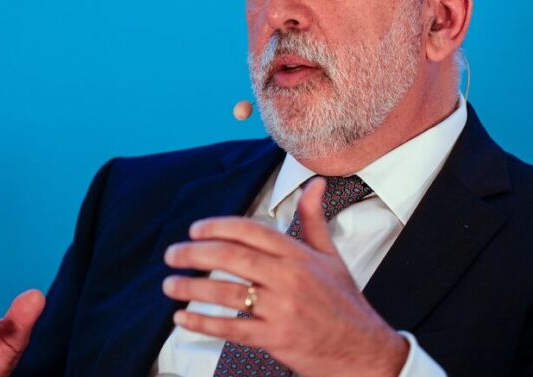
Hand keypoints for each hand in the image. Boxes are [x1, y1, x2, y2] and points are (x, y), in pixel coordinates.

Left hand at [162, 178, 408, 376]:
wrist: (362, 348)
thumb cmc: (344, 302)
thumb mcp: (331, 256)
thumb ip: (314, 220)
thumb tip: (314, 184)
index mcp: (299, 255)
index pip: (251, 231)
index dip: (217, 227)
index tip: (194, 230)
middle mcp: (289, 278)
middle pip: (233, 258)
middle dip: (195, 254)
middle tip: (172, 254)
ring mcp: (282, 309)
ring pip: (227, 293)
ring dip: (192, 288)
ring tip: (169, 285)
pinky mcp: (276, 338)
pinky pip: (232, 329)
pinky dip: (203, 323)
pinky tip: (183, 318)